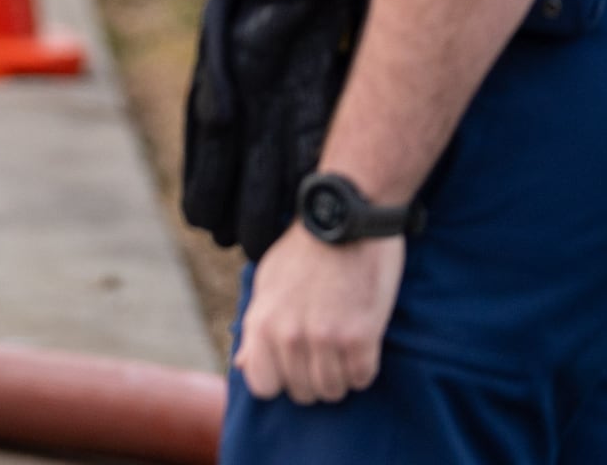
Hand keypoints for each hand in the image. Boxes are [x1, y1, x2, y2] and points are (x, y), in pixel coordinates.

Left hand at [234, 225, 405, 405]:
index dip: (281, 378)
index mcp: (261, 323)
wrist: (349, 215)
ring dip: (342, 374)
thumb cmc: (307, 248)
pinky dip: (364, 365)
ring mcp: (325, 339)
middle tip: (326, 349)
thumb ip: (255, 327)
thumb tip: (242, 365)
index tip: (294, 362)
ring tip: (345, 345)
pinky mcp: (360, 337)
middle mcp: (289, 336)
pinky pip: (363, 377)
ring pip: (333, 390)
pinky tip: (363, 341)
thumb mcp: (269, 281)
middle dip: (314, 377)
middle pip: (302, 392)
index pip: (263, 386)